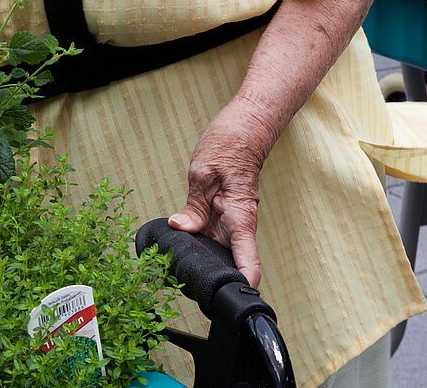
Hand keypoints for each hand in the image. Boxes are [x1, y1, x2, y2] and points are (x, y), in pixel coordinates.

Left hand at [167, 98, 273, 288]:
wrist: (246, 125)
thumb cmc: (230, 143)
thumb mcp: (203, 172)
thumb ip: (193, 205)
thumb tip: (180, 228)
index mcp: (240, 218)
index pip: (249, 263)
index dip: (241, 286)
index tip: (226, 301)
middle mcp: (240, 224)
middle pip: (232, 264)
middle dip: (214, 278)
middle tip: (185, 286)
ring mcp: (233, 220)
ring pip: (221, 251)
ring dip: (205, 260)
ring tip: (177, 269)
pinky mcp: (226, 214)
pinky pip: (215, 236)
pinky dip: (201, 243)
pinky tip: (182, 243)